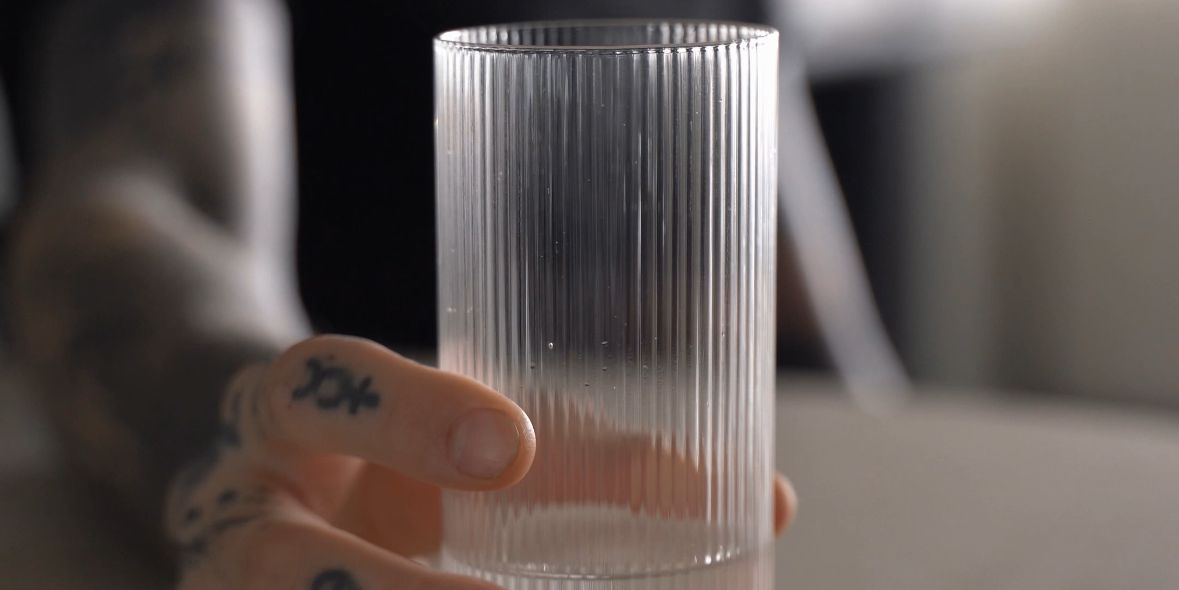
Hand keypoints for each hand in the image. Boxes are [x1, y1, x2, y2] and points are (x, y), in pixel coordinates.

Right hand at [165, 335, 796, 588]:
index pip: (325, 389)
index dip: (410, 416)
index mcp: (295, 411)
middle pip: (276, 569)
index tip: (512, 446)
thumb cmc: (403, 445)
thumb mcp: (474, 425)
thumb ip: (598, 459)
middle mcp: (239, 510)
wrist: (275, 486)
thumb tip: (769, 501)